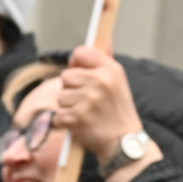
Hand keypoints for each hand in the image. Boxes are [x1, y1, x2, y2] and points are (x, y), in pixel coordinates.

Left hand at [51, 47, 157, 178]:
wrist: (124, 144)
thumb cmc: (118, 112)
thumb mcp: (118, 83)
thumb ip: (105, 61)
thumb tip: (105, 37)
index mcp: (111, 70)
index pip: (81, 52)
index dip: (75, 63)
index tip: (79, 73)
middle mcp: (100, 82)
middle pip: (66, 76)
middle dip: (71, 90)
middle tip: (85, 101)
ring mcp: (89, 100)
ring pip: (61, 97)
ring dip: (68, 108)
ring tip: (84, 115)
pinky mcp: (78, 118)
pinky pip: (58, 116)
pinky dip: (65, 123)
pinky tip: (79, 126)